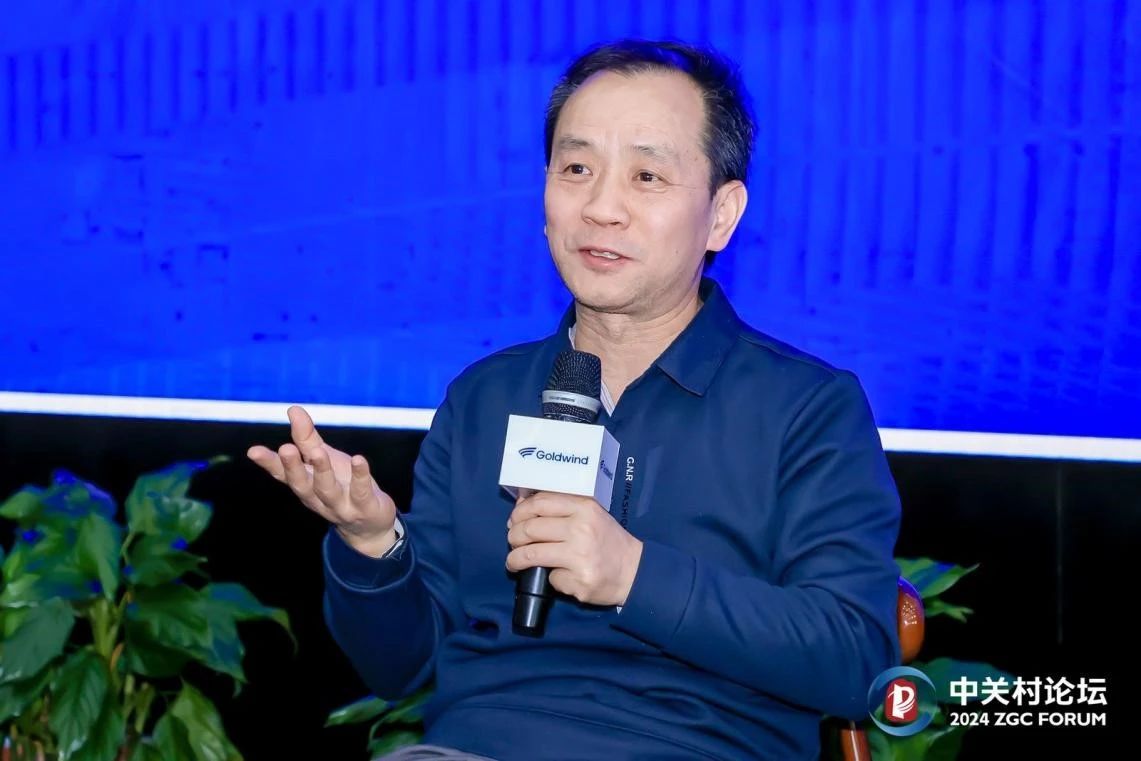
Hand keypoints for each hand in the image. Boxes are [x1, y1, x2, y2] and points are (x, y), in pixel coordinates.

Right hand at [247, 405, 398, 557]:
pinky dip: (360, 476)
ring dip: (322, 471)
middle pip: (302, 484)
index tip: (253, 451)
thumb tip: (293, 409)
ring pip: (328, 490)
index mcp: (306, 484)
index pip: (283, 474)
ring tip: (318, 452)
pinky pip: (361, 492)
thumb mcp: (324, 459)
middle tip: (286, 448)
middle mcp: (318, 498)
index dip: (268, 463)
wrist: (369, 525)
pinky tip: (359, 459)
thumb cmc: (342, 485)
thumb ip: (307, 438)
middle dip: (293, 467)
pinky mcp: (364, 507)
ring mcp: (340, 505)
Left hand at [505, 492, 642, 606]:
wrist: (634, 570)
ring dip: (515, 559)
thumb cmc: (607, 540)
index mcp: (583, 508)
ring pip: (531, 555)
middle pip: (530, 529)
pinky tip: (554, 576)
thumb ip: (561, 508)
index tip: (514, 521)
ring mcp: (580, 556)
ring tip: (514, 562)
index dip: (520, 512)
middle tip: (513, 542)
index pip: (540, 503)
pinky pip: (549, 577)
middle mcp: (581, 529)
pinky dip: (547, 577)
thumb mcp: (589, 514)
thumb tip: (522, 505)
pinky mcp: (579, 579)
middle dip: (513, 537)